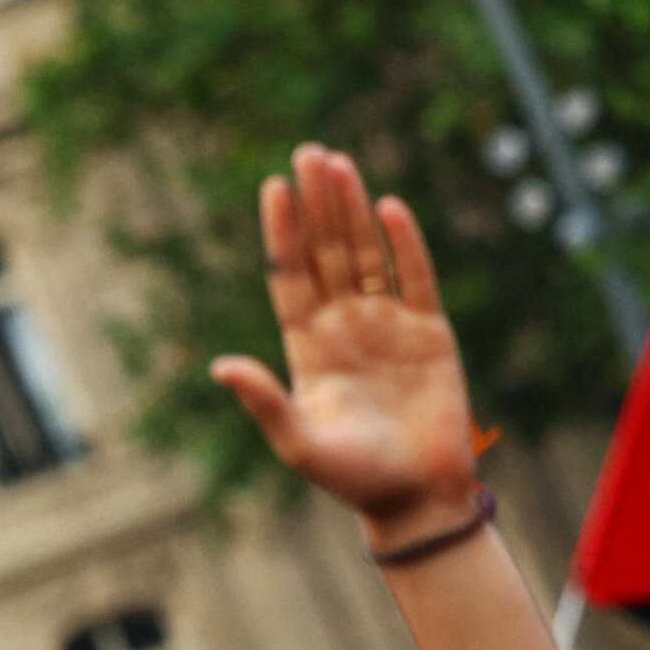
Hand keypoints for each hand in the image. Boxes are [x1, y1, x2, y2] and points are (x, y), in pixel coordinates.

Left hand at [211, 145, 480, 546]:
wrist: (414, 497)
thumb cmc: (351, 477)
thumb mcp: (297, 441)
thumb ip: (262, 399)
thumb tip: (219, 365)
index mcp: (307, 348)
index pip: (290, 276)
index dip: (282, 233)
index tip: (272, 187)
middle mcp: (344, 327)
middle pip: (327, 253)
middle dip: (317, 205)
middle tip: (307, 153)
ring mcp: (387, 325)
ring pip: (366, 254)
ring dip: (353, 210)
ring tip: (339, 163)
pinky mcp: (429, 332)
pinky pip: (415, 277)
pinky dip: (404, 243)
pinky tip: (388, 206)